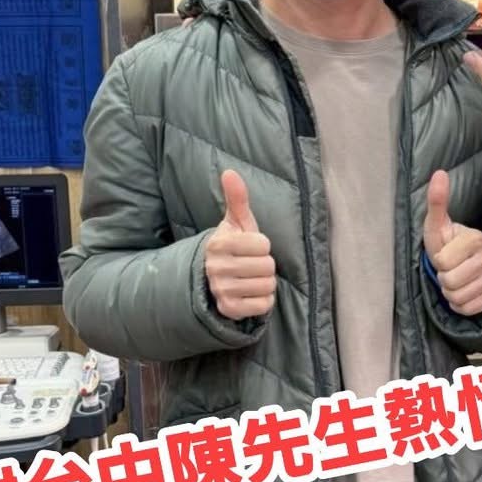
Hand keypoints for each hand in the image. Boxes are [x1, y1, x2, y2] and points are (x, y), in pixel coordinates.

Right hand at [204, 170, 276, 320]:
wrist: (214, 279)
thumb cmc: (234, 246)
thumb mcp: (236, 222)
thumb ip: (237, 198)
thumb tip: (229, 172)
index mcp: (219, 244)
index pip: (264, 245)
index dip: (262, 246)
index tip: (250, 248)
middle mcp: (216, 268)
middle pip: (267, 266)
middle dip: (265, 265)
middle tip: (251, 265)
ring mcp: (221, 290)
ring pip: (267, 285)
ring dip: (265, 283)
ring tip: (251, 279)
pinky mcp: (229, 309)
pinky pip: (264, 305)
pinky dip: (263, 301)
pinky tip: (251, 295)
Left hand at [422, 169, 481, 315]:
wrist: (471, 262)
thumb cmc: (449, 243)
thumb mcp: (438, 225)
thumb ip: (437, 201)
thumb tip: (438, 173)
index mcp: (476, 238)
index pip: (443, 262)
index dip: (438, 261)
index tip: (445, 254)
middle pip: (450, 283)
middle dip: (443, 278)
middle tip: (449, 269)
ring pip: (458, 298)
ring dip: (450, 293)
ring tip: (455, 279)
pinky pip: (468, 309)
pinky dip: (461, 305)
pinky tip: (464, 291)